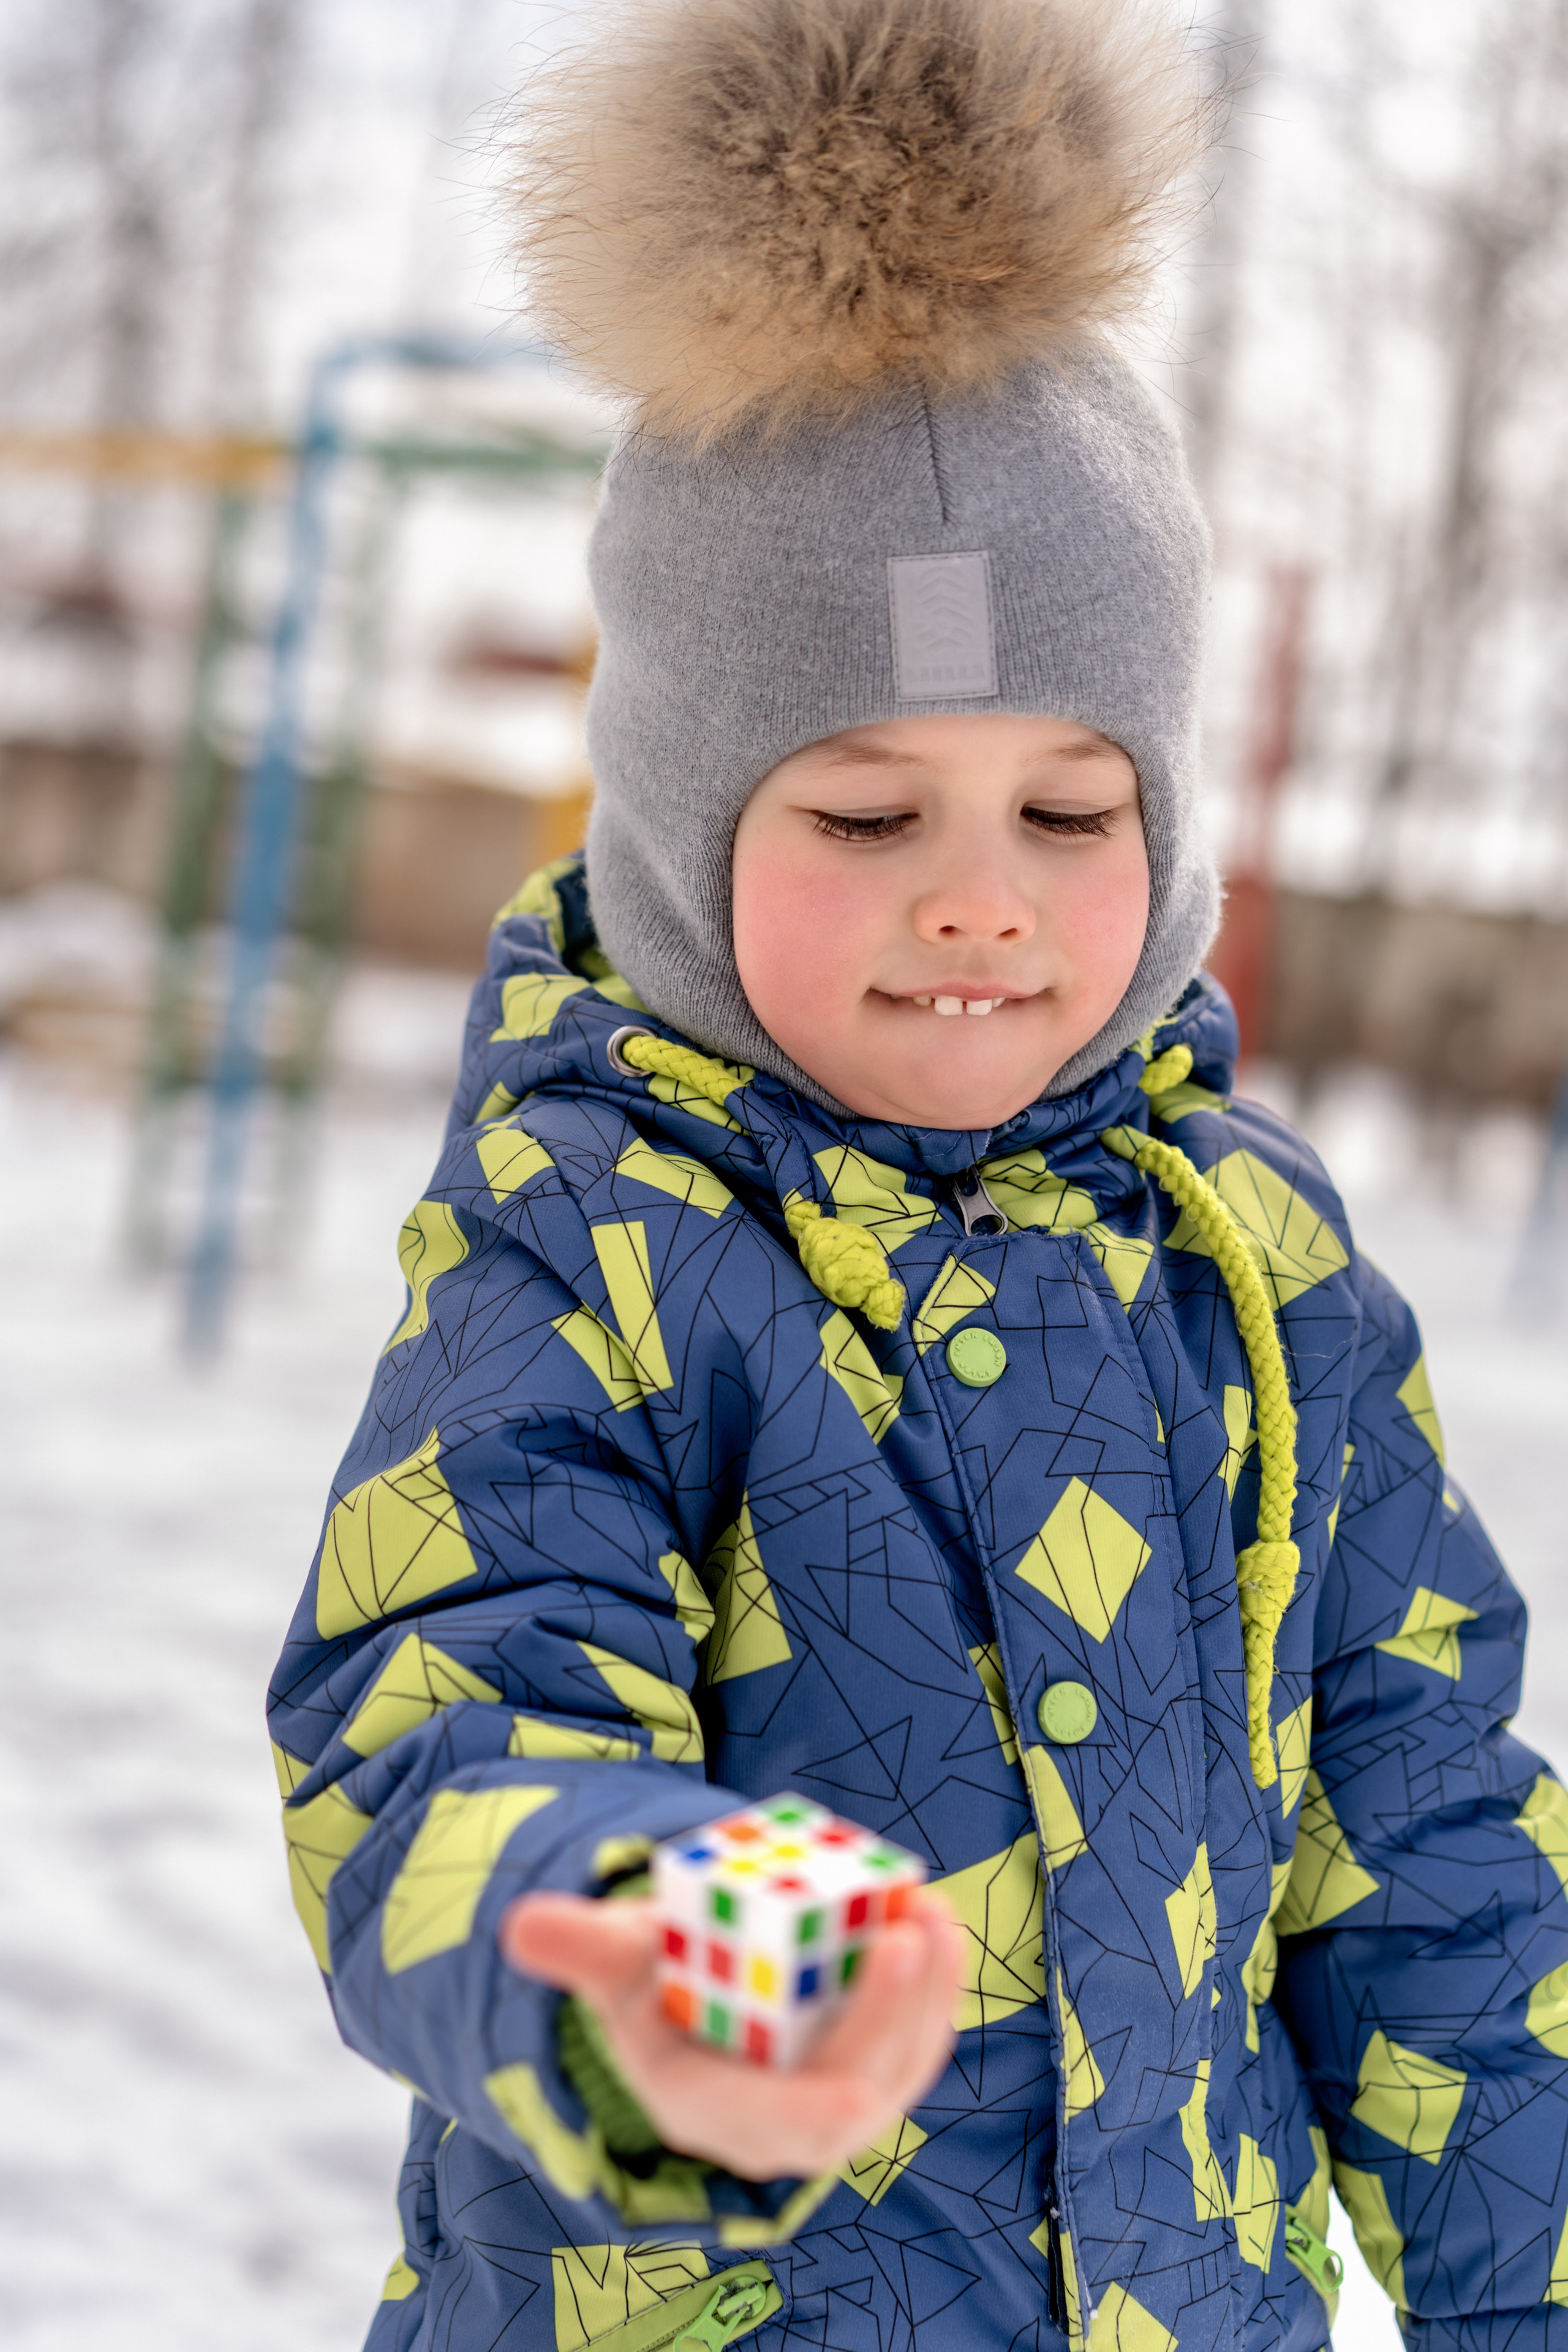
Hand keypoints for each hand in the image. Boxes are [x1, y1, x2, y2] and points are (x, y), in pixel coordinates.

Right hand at [498, 1886, 962, 2181]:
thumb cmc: (652, 1977)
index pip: (779, 2131)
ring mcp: (840, 2095)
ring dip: (928, 1993)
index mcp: (711, 2108)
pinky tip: (941, 1925)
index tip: (862, 2097)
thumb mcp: (613, 1960)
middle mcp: (785, 2121)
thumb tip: (521, 1925)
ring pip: (904, 2061)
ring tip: (933, 1911)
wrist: (696, 1990)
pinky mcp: (877, 2063)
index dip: (822, 2117)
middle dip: (890, 2015)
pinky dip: (936, 1987)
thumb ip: (577, 1946)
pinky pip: (919, 2038)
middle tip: (909, 1929)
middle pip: (858, 2088)